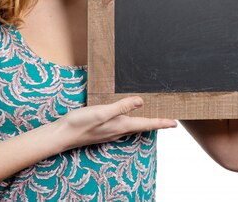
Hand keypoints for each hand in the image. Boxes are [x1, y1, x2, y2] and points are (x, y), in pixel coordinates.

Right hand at [57, 96, 176, 149]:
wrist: (62, 135)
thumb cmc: (80, 123)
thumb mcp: (102, 112)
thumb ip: (121, 106)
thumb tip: (141, 101)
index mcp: (121, 125)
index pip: (146, 124)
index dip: (162, 123)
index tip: (175, 123)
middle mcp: (118, 130)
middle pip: (142, 126)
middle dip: (155, 122)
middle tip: (167, 119)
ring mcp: (111, 131)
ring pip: (132, 126)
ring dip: (143, 121)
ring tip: (152, 115)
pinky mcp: (103, 129)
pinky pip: (122, 125)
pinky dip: (131, 119)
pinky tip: (127, 115)